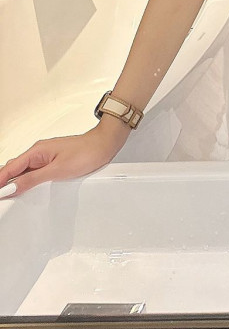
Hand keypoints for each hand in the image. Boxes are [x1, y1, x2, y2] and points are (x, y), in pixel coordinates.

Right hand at [0, 119, 128, 197]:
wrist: (104, 145)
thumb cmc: (85, 153)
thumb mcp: (57, 170)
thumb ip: (33, 179)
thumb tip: (12, 187)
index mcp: (36, 151)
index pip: (9, 168)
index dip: (0, 182)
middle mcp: (38, 153)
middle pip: (13, 169)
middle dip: (4, 183)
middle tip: (2, 198)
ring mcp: (45, 158)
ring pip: (23, 172)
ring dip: (15, 183)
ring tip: (9, 197)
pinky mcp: (52, 162)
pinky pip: (33, 173)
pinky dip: (27, 182)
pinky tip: (26, 191)